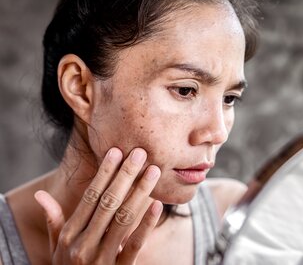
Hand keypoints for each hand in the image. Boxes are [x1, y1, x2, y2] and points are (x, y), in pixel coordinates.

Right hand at [35, 147, 162, 263]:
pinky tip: (157, 205)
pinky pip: (135, 245)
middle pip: (108, 202)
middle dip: (125, 175)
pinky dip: (146, 224)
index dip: (104, 173)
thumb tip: (40, 194)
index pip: (90, 197)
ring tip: (153, 171)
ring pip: (123, 218)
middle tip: (140, 153)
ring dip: (140, 192)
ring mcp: (102, 258)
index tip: (116, 152)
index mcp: (69, 235)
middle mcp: (84, 244)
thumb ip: (53, 220)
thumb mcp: (56, 247)